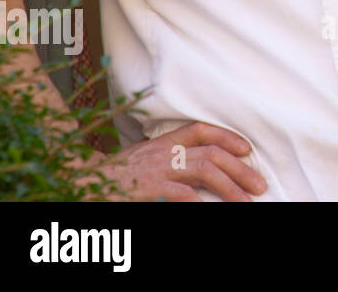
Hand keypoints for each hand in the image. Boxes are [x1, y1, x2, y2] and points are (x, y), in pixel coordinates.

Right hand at [90, 121, 267, 201]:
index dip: (228, 137)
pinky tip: (210, 208)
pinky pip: (182, 194)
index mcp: (163, 141)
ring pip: (204, 170)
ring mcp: (156, 169)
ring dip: (230, 186)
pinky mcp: (147, 188)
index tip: (247, 150)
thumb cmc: (113, 175)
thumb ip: (170, 156)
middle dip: (240, 169)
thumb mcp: (144, 159)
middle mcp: (163, 151)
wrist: (78, 182)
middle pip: (212, 152)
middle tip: (259, 186)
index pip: (202, 129)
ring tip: (245, 202)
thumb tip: (201, 163)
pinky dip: (200, 202)